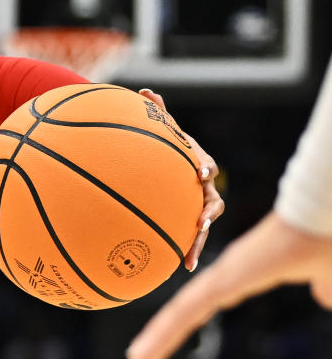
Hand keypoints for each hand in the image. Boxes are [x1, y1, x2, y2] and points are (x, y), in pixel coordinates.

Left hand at [124, 211, 331, 358]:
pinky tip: (144, 350)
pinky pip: (189, 308)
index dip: (183, 321)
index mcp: (242, 273)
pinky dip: (165, 330)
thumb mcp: (326, 273)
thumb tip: (325, 299)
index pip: (204, 304)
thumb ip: (322, 285)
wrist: (326, 208)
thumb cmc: (328, 234)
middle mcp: (225, 273)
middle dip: (160, 336)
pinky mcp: (227, 278)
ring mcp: (223, 275)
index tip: (162, 339)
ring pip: (180, 314)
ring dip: (156, 341)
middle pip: (184, 311)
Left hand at [138, 88, 223, 270]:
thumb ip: (157, 114)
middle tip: (201, 222)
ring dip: (199, 241)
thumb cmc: (169, 149)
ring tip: (191, 257)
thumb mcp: (164, 133)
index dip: (205, 167)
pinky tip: (180, 266)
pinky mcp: (191, 221)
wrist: (174, 168)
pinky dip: (188, 250)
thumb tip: (145, 91)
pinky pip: (191, 237)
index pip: (206, 165)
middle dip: (208, 212)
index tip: (202, 172)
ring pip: (205, 225)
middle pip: (213, 201)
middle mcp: (204, 188)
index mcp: (198, 165)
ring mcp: (199, 206)